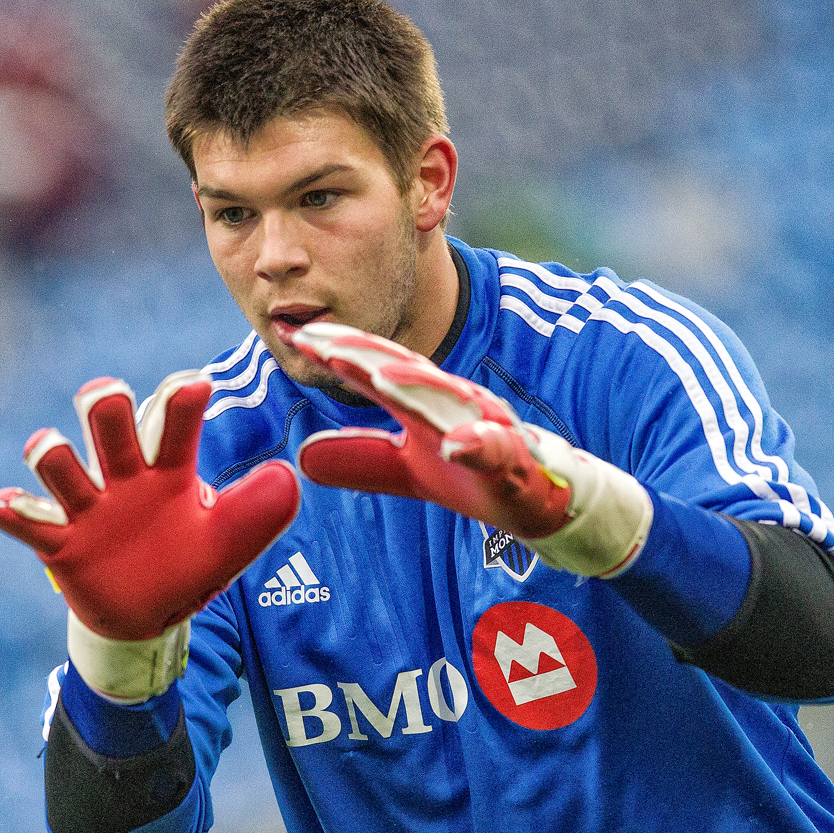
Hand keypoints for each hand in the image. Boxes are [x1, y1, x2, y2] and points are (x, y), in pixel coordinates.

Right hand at [0, 370, 299, 699]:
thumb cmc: (189, 563)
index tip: (194, 388)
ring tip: (50, 451)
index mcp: (168, 468)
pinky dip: (11, 511)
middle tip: (107, 398)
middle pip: (106, 420)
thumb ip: (260, 510)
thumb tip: (289, 476)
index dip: (179, 399)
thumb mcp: (231, 540)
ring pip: (60, 464)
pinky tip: (0, 506)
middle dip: (103, 403)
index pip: (172, 418)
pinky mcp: (60, 543)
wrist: (148, 615)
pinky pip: (28, 522)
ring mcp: (88, 508)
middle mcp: (124, 476)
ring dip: (51, 453)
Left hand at [291, 322, 650, 577]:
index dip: (336, 350)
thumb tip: (302, 455)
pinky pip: (496, 449)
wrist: (538, 497)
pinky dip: (478, 444)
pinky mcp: (512, 458)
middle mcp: (452, 400)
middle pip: (404, 369)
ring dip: (415, 383)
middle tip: (322, 340)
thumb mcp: (406, 469)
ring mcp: (484, 424)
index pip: (373, 366)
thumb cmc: (471, 472)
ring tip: (378, 375)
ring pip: (448, 398)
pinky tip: (456, 444)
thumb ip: (359, 458)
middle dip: (363, 351)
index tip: (295, 335)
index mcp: (423, 399)